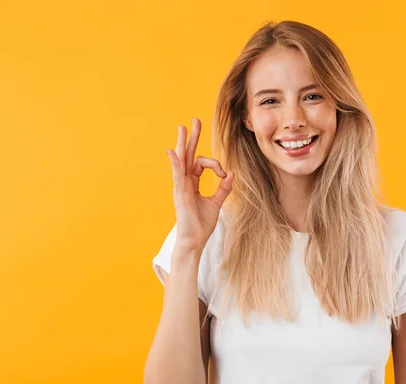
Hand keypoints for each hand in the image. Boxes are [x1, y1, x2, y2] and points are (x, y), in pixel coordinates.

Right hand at [166, 119, 233, 251]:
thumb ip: (223, 188)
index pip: (201, 163)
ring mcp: (180, 186)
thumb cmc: (202, 224)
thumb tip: (232, 173)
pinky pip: (176, 175)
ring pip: (181, 160)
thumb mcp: (216, 203)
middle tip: (194, 121)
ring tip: (182, 128)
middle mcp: (184, 182)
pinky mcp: (179, 193)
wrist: (194, 241)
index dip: (215, 165)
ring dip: (182, 143)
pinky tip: (173, 151)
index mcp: (192, 183)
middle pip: (188, 155)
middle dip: (192, 138)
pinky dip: (175, 163)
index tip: (223, 174)